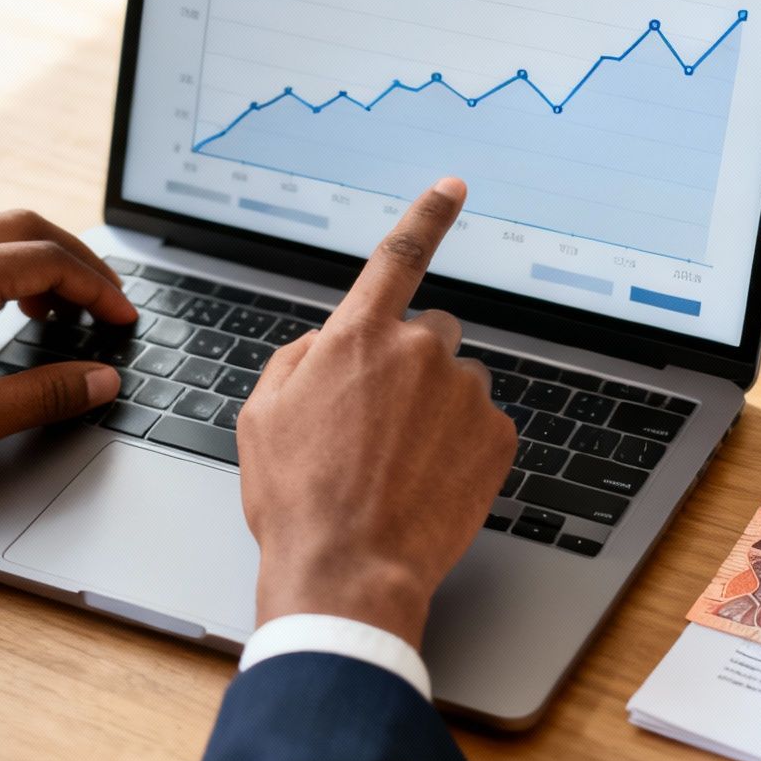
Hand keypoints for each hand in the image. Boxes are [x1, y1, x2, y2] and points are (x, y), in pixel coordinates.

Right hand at [236, 178, 517, 647]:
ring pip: (455, 384)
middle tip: (379, 425)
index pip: (398, 256)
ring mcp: (464, 395)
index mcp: (358, 338)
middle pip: (427, 333)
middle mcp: (418, 352)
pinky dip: (460, 449)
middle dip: (409, 366)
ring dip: (435, 411)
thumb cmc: (298, 499)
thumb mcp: (262, 417)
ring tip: (398, 467)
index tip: (453, 188)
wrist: (350, 572)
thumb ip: (298, 359)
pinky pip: (481, 426)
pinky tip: (427, 483)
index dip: (428, 215)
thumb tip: (326, 344)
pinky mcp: (498, 438)